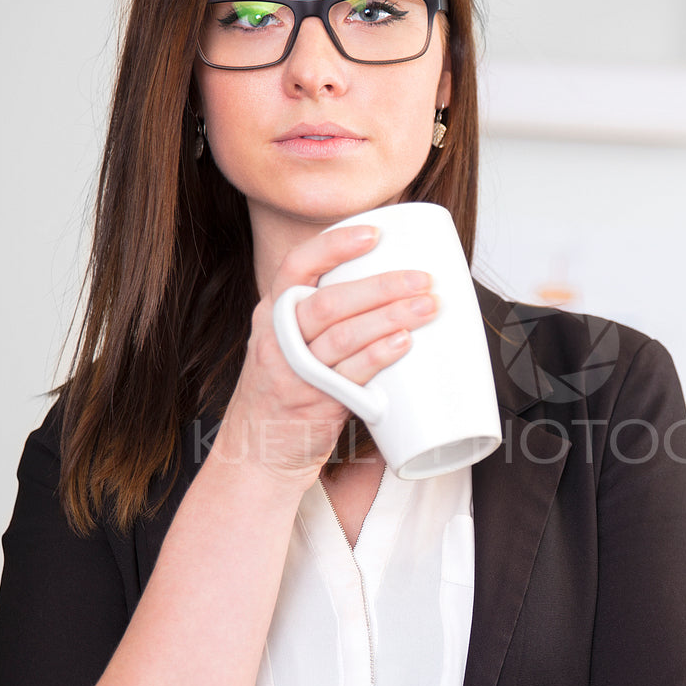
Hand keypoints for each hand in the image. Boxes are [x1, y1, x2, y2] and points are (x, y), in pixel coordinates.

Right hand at [215, 225, 438, 488]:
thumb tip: (393, 291)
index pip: (297, 265)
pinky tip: (404, 343)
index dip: (336, 245)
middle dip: (382, 286)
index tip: (376, 232)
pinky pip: (347, 374)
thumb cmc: (286, 394)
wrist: (257, 454)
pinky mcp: (311, 403)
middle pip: (330, 301)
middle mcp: (277, 338)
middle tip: (422, 278)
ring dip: (390, 317)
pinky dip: (377, 356)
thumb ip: (328, 319)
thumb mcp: (291, 344)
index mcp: (273, 314)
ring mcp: (293, 372)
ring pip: (343, 335)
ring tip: (427, 306)